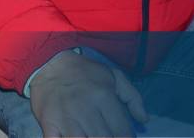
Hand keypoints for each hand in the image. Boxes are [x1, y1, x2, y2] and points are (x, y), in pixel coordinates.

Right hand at [29, 50, 147, 136]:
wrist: (49, 63)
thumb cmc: (84, 73)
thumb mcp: (113, 76)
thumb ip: (132, 97)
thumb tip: (144, 120)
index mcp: (104, 97)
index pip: (122, 132)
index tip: (123, 137)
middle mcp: (86, 109)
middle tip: (108, 136)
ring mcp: (66, 118)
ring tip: (92, 137)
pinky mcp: (49, 124)